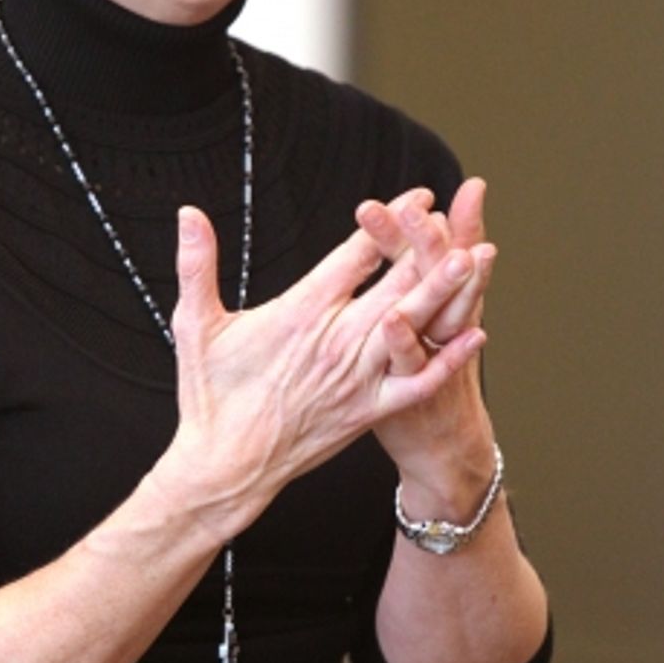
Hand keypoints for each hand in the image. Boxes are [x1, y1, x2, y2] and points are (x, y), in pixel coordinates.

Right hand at [158, 202, 484, 539]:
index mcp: (300, 313)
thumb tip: (188, 214)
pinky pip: (416, 384)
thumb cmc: (209, 398)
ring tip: (474, 259)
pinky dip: (447, 361)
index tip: (415, 196)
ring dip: (445, 291)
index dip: (388, 221)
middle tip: (455, 218)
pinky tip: (474, 336)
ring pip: (412, 326)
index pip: (356, 255)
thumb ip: (197, 265)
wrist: (225, 466)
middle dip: (426, 247)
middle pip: (394, 284)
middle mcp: (336, 341)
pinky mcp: (366, 412)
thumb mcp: (195, 325)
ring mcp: (356, 378)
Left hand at [355, 179, 497, 509]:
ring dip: (427, 282)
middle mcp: (445, 325)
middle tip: (415, 206)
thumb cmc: (438, 370)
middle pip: (436, 275)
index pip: (434, 254)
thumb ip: (445, 256)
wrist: (447, 447)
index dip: (426, 225)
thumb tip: (456, 201)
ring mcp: (433, 359)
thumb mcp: (449, 311)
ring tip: (417, 261)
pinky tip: (394, 321)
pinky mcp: (413, 393)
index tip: (420, 194)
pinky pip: (412, 368)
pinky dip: (409, 345)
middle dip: (426, 240)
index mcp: (444, 301)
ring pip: (435, 314)